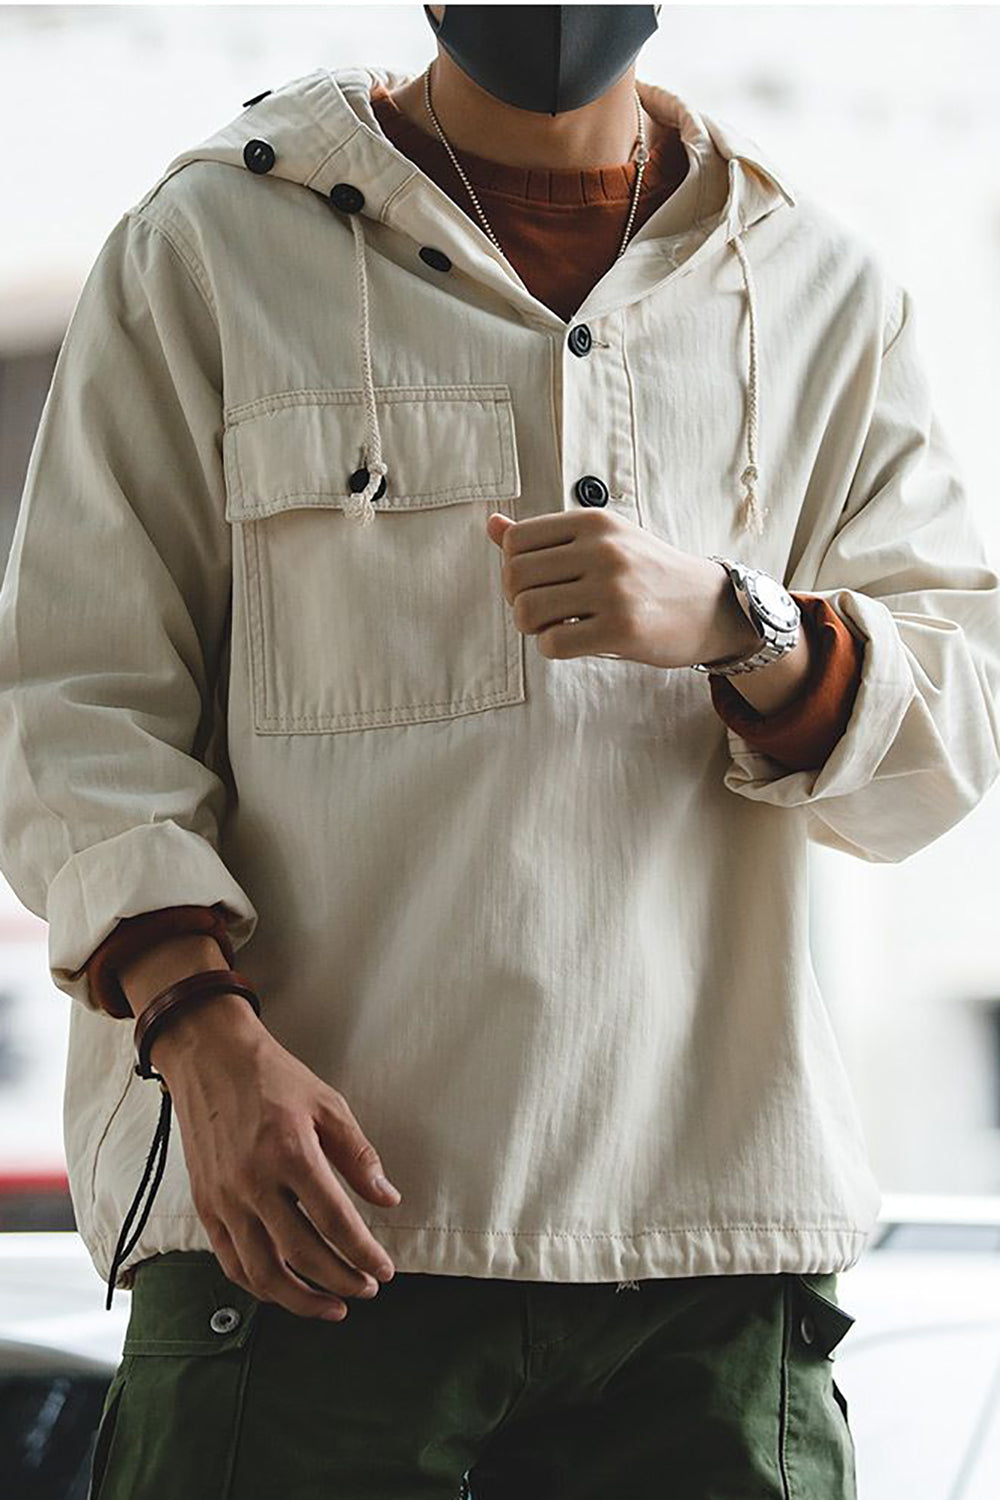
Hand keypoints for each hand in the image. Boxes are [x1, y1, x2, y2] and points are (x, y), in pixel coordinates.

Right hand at [150, 996, 401, 1322]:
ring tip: (331, 1306)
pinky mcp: (204, 1206)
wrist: (209, 1058)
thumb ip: (358, 1155)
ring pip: (262, 1271)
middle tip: (366, 1290)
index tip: (384, 1271)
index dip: (363, 1253)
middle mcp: (252, 1182)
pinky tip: (285, 1289)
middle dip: (340, 1280)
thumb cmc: (271, 1077)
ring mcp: (223, 1198)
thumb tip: (387, 1199)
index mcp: (289, 1152)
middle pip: (301, 1254)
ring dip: (300, 1299)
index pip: (334, 1221)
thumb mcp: (327, 1104)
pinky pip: (231, 1262)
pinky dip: (259, 1285)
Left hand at [485, 508, 758, 668]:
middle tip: (545, 611)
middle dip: (519, 600)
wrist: (711, 607)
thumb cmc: (648, 574)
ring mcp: (613, 589)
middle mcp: (602, 550)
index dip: (514, 569)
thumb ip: (546, 536)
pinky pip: (553, 643)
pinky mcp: (622, 628)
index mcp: (594, 522)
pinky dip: (553, 647)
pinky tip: (576, 641)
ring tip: (559, 626)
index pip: (516, 541)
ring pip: (527, 611)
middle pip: (514, 577)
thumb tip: (492, 524)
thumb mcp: (603, 540)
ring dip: (533, 627)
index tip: (538, 583)